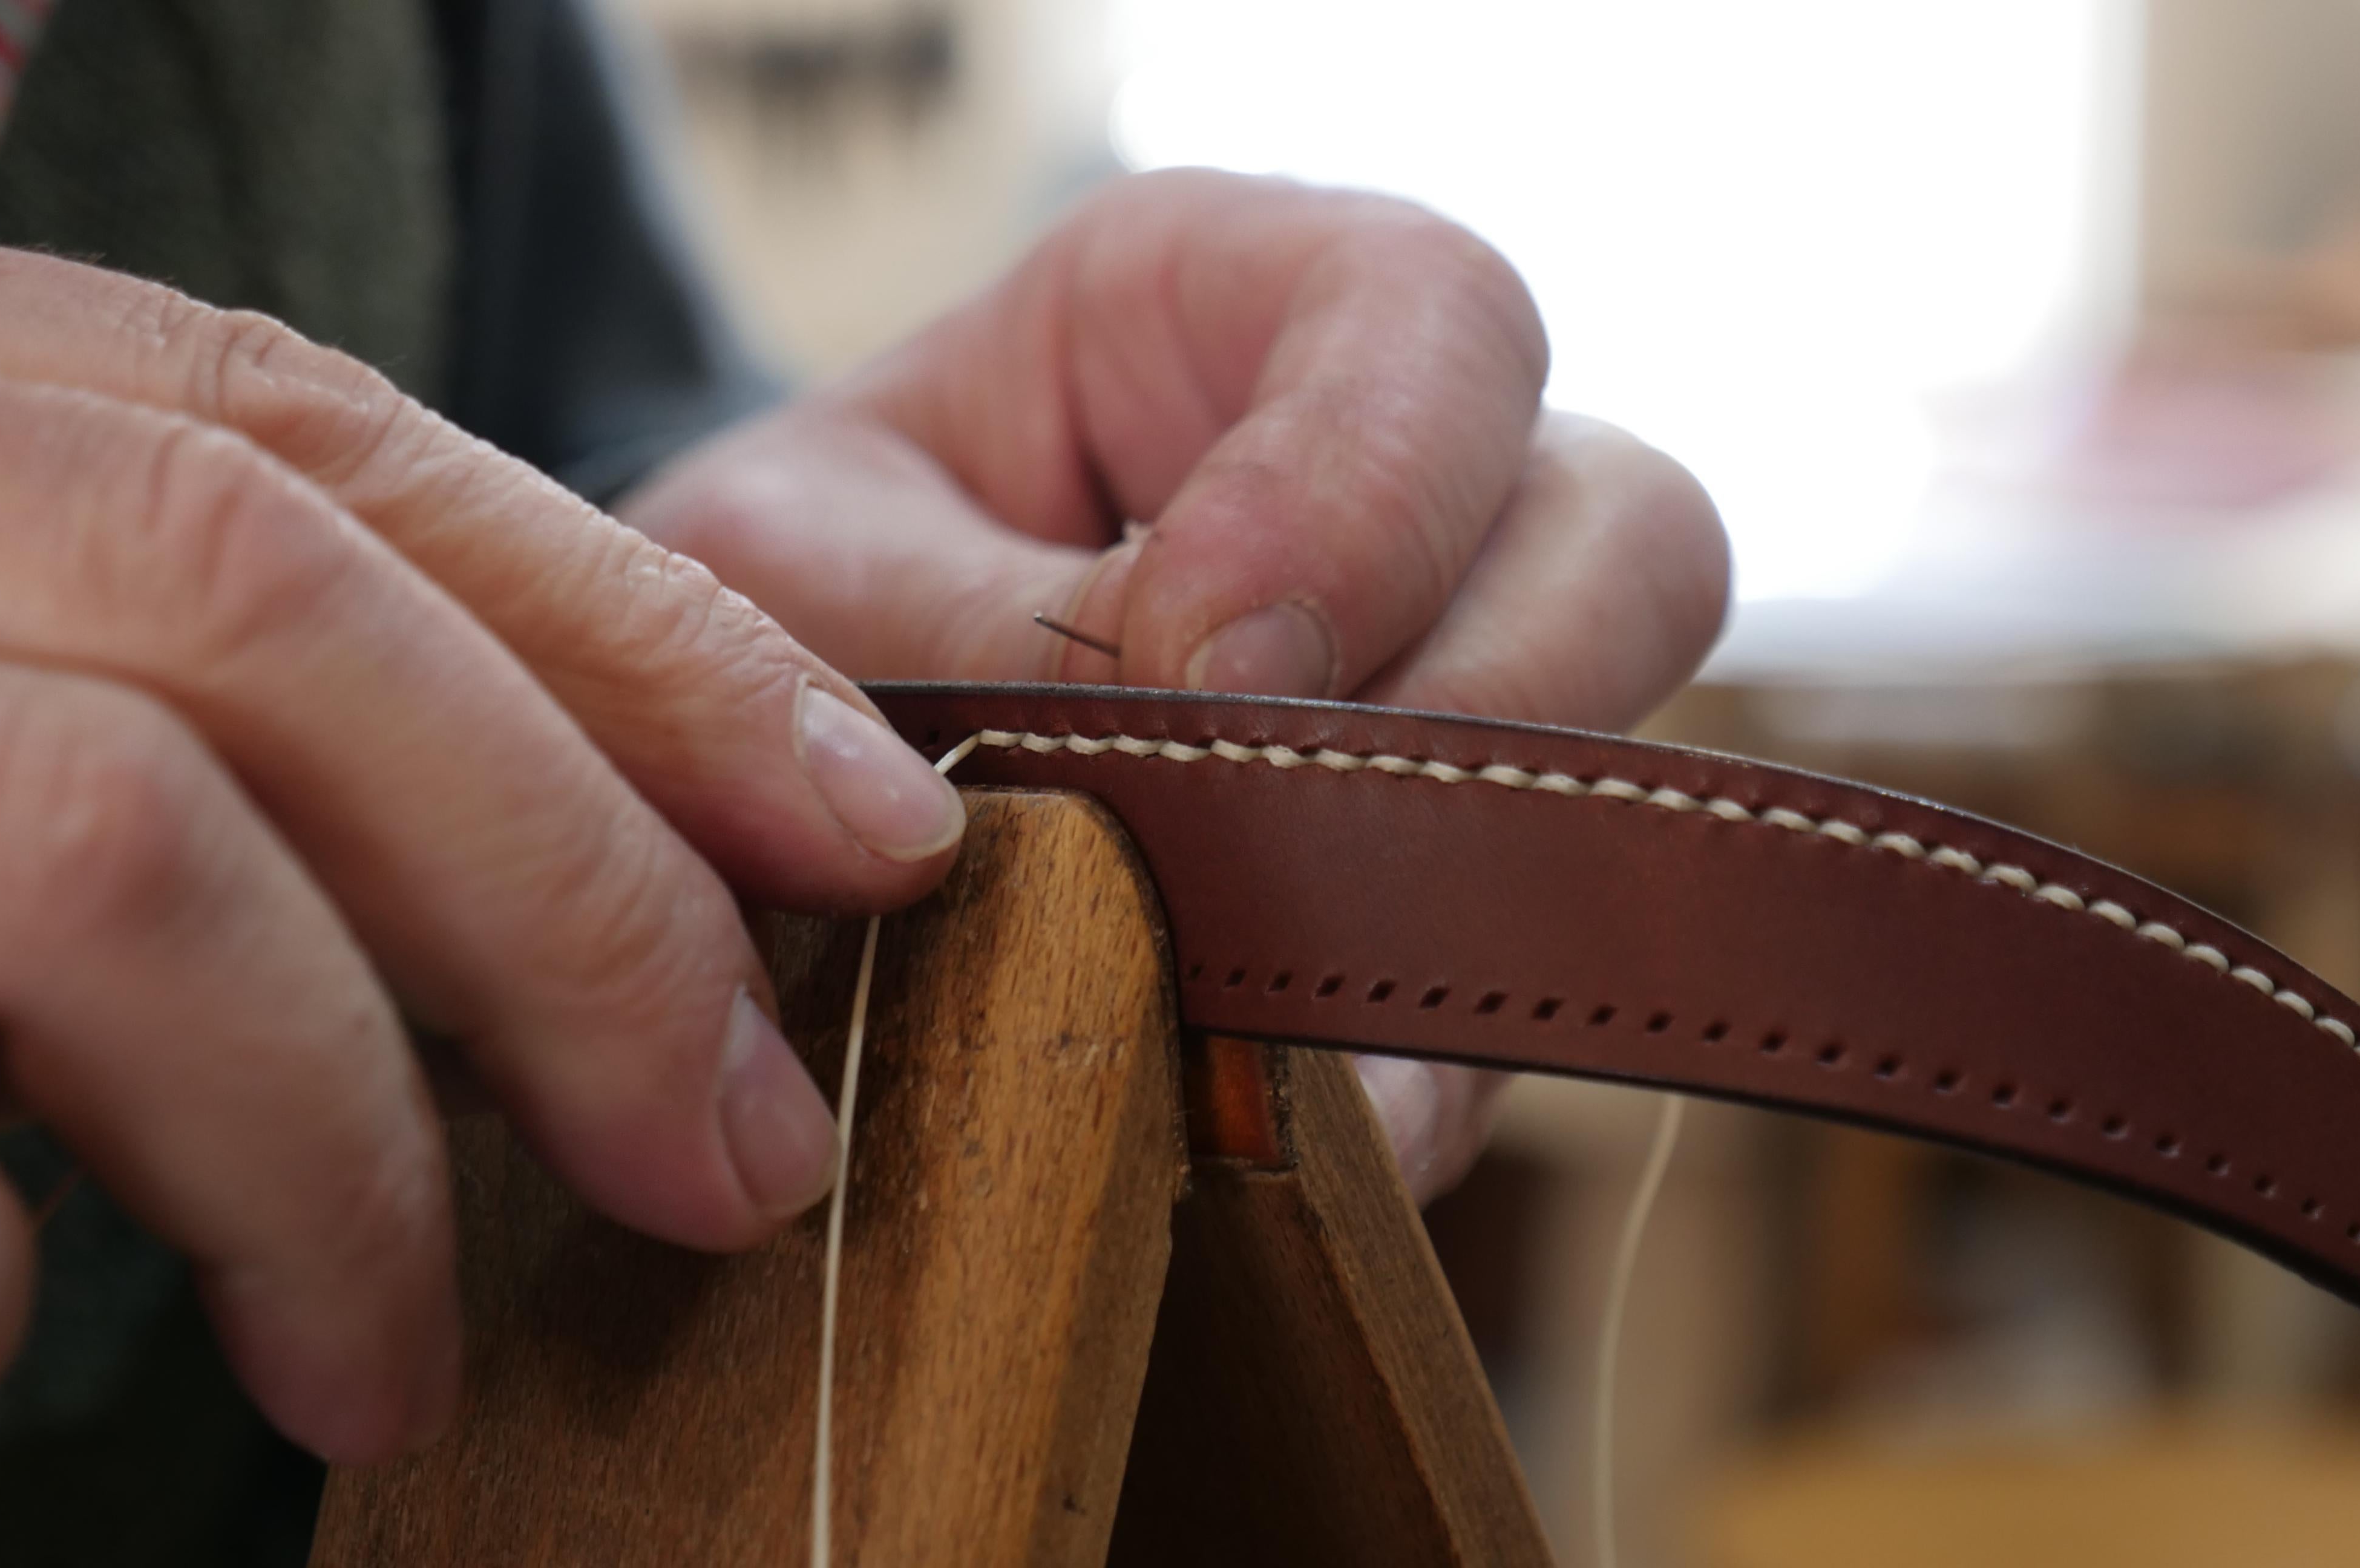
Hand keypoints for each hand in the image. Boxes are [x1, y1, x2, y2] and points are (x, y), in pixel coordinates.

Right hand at [0, 169, 968, 1471]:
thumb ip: (60, 676)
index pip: (300, 433)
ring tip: (382, 1349)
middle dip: (573, 897)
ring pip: (99, 840)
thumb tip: (490, 864)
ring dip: (327, 1135)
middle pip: (261, 605)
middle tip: (732, 1156)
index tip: (864, 829)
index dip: (632, 631)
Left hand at [624, 169, 1730, 1199]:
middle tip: (1282, 849)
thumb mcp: (798, 562)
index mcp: (1245, 303)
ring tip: (1293, 1050)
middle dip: (1482, 708)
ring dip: (1459, 908)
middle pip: (1625, 538)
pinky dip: (1423, 1056)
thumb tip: (1155, 813)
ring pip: (1613, 766)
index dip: (1365, 494)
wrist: (734, 733)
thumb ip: (969, 631)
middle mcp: (1407, 478)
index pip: (1429, 323)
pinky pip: (1514, 972)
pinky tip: (1308, 1121)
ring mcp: (1453, 682)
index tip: (1206, 657)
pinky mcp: (1431, 883)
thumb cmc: (771, 578)